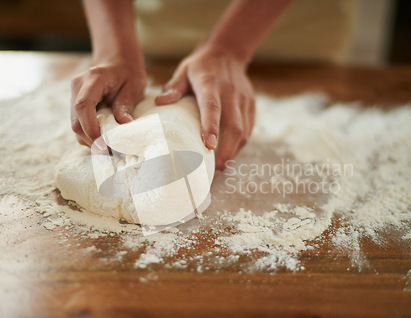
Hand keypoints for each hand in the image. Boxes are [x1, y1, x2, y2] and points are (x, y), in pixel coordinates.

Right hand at [70, 57, 145, 146]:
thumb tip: (125, 126)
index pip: (83, 105)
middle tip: (112, 153)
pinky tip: (105, 142)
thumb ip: (126, 105)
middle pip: (76, 121)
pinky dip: (90, 136)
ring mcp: (74, 95)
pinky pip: (79, 125)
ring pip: (76, 126)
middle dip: (92, 140)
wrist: (118, 63)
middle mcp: (78, 87)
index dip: (90, 128)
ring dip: (91, 141)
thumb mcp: (133, 87)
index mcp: (93, 79)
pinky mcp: (76, 105)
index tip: (103, 145)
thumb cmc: (128, 74)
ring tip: (110, 150)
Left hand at [155, 46, 254, 172]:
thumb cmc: (200, 66)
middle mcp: (231, 93)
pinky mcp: (251, 106)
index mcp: (211, 83)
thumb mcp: (183, 71)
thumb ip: (173, 87)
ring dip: (232, 153)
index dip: (211, 127)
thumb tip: (159, 101)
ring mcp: (244, 100)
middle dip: (225, 151)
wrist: (228, 52)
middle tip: (213, 171)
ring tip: (218, 170)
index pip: (212, 107)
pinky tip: (227, 158)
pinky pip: (247, 131)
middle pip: (233, 126)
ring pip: (243, 132)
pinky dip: (238, 147)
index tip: (208, 147)